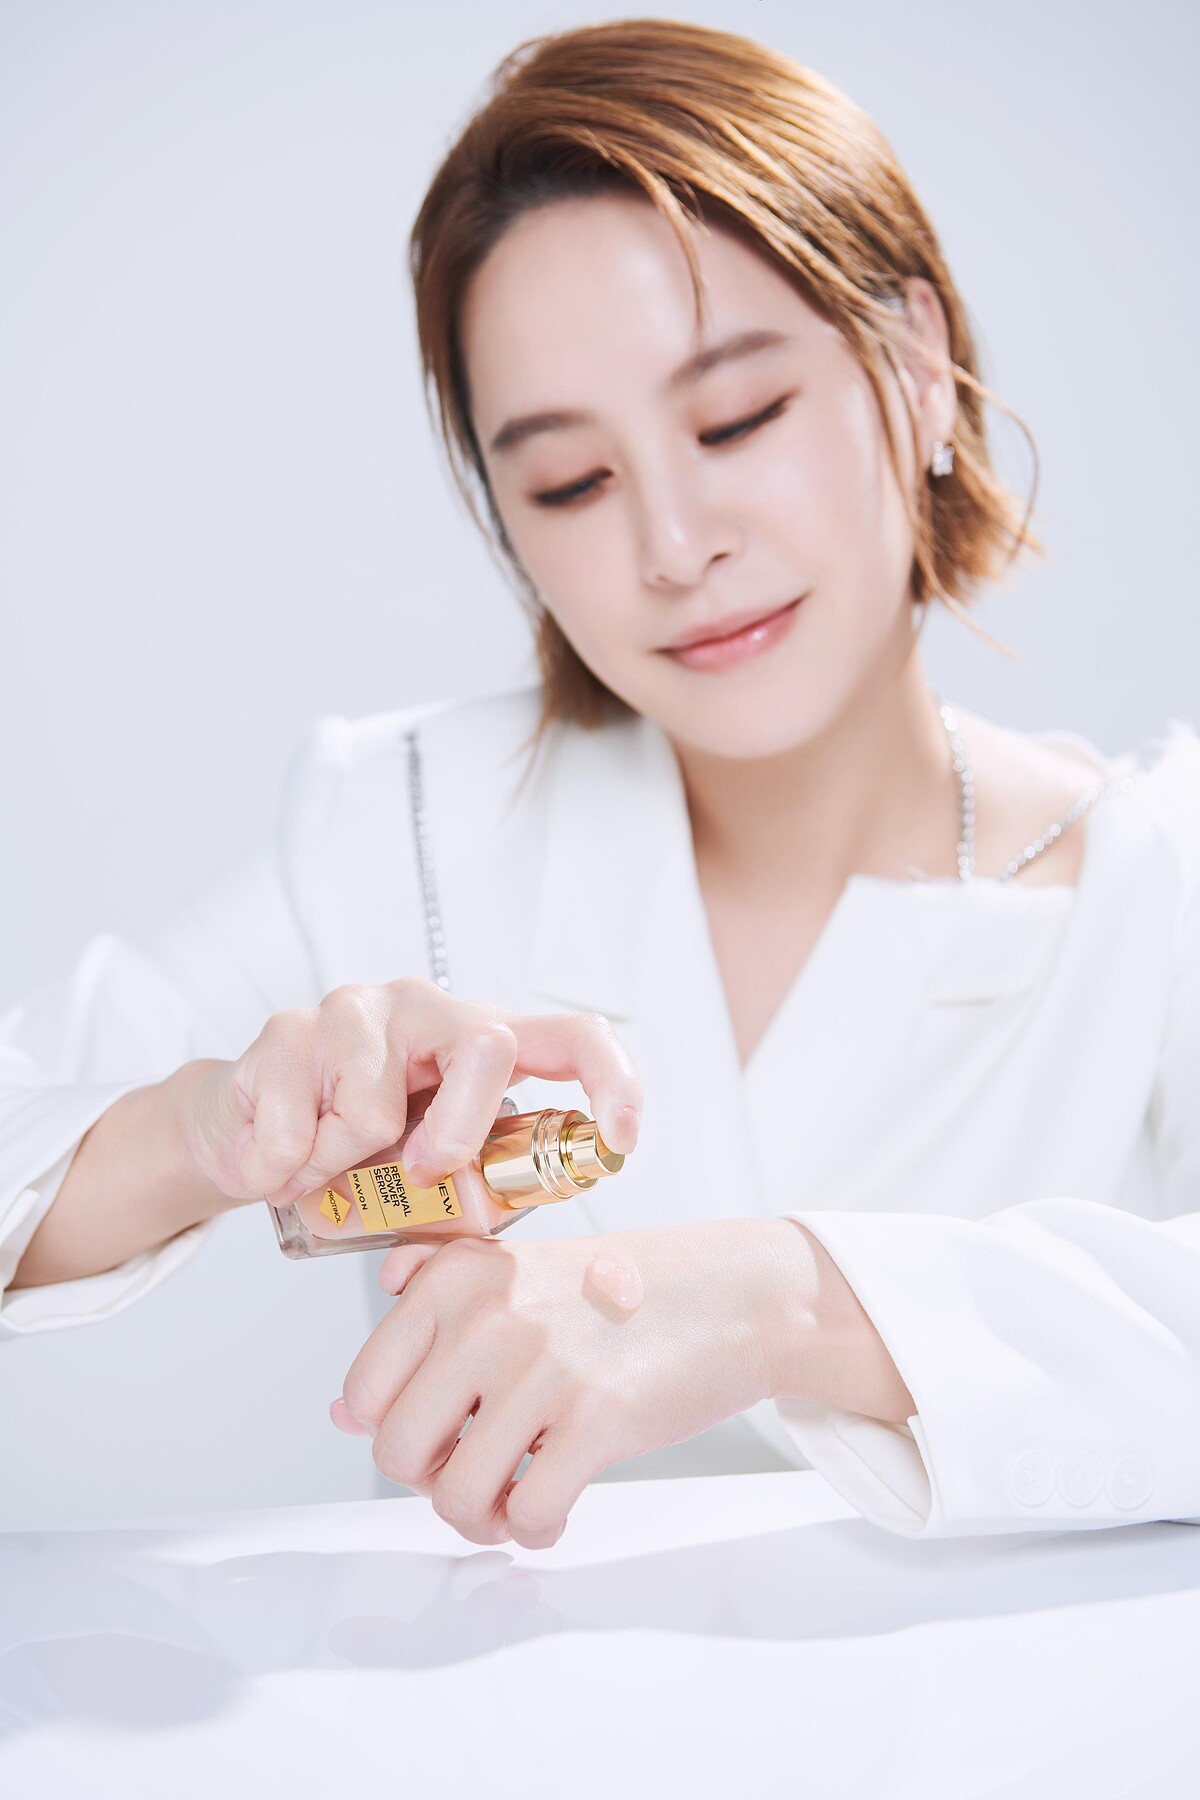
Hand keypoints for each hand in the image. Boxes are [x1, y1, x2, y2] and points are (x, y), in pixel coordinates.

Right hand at [173, 978, 642, 1208]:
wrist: (242, 1131)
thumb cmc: (351, 1155)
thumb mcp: (424, 1184)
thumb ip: (463, 1211)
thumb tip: (497, 1277)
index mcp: (479, 1042)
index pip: (570, 1037)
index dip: (612, 1081)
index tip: (622, 1139)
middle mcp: (428, 1010)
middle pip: (485, 1046)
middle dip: (460, 1130)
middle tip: (423, 1171)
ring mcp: (357, 1010)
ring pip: (374, 1105)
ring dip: (342, 1166)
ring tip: (320, 1170)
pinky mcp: (288, 1029)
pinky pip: (299, 1128)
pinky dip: (284, 1171)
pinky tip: (278, 1161)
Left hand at [334, 1218, 809, 1549]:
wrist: (735, 1294)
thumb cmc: (621, 1292)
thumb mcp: (513, 1276)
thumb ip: (422, 1326)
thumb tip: (343, 1417)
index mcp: (457, 1276)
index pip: (363, 1390)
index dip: (395, 1430)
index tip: (440, 1433)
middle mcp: (488, 1315)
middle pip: (397, 1452)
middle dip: (433, 1483)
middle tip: (480, 1473)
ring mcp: (540, 1368)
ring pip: (454, 1497)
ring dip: (482, 1520)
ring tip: (515, 1502)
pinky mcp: (595, 1419)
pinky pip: (525, 1516)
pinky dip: (534, 1532)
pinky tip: (556, 1509)